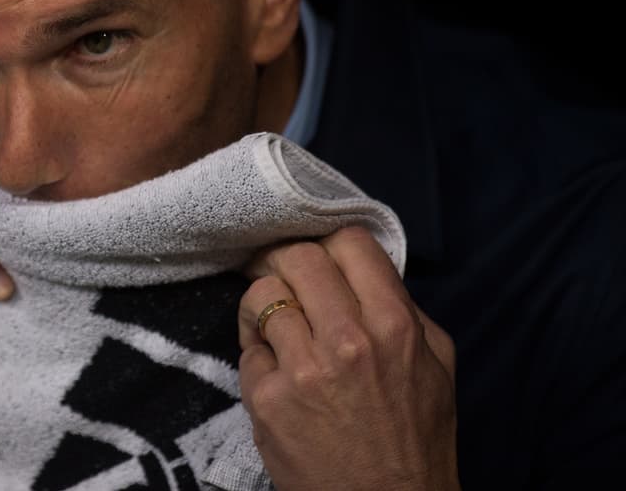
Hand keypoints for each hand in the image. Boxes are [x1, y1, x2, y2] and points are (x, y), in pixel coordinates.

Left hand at [238, 227, 458, 490]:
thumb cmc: (416, 439)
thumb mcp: (434, 365)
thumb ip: (402, 309)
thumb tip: (362, 268)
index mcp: (394, 326)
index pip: (349, 242)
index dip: (328, 242)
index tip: (317, 257)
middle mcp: (349, 340)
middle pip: (296, 257)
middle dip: (284, 263)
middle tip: (279, 276)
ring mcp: (303, 369)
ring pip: (260, 296)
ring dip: (262, 308)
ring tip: (272, 327)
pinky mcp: (268, 399)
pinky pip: (247, 350)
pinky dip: (257, 357)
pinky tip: (275, 375)